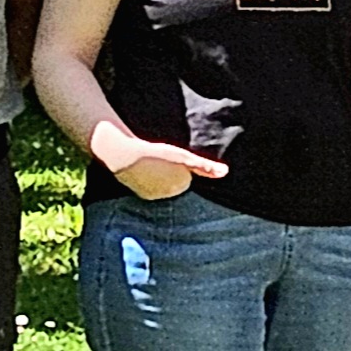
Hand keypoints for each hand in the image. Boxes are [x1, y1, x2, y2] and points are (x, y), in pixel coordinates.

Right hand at [96, 123, 225, 202]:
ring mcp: (156, 196)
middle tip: (161, 161)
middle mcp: (170, 195)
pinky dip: (150, 182)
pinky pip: (153, 189)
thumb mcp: (182, 156)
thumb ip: (205, 166)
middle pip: (178, 182)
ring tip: (152, 165)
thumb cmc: (155, 153)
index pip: (188, 176)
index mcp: (181, 184)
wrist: (125, 156)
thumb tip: (225, 172)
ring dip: (161, 177)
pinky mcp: (144, 196)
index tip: (172, 159)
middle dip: (172, 173)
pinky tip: (144, 173)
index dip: (181, 165)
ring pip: (165, 186)